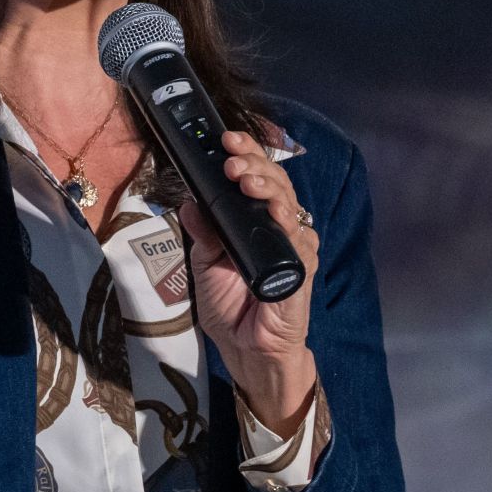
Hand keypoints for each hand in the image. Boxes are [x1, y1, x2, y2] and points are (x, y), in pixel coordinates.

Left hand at [180, 129, 318, 409]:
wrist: (246, 351)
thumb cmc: (231, 308)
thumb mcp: (205, 264)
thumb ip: (202, 234)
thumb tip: (189, 202)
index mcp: (256, 222)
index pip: (257, 178)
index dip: (247, 154)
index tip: (227, 140)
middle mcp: (279, 229)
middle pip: (276, 184)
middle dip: (255, 164)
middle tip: (232, 156)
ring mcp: (294, 248)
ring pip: (289, 205)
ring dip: (268, 187)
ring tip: (245, 178)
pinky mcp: (302, 272)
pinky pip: (299, 242)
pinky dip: (286, 224)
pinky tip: (275, 212)